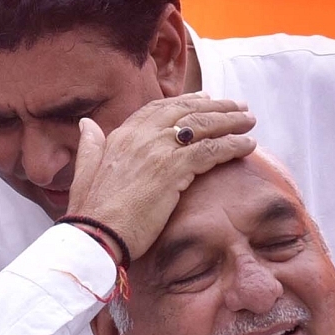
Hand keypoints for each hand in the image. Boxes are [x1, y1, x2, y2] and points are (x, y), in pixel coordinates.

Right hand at [66, 95, 254, 259]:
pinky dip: (232, 145)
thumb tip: (87, 123)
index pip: (159, 108)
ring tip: (249, 121)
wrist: (95, 236)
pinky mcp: (173, 170)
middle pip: (186, 111)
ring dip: (230, 121)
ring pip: (203, 126)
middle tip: (238, 106)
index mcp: (121, 135)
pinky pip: (211, 150)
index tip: (205, 99)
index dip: (185, 102)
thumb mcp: (84, 173)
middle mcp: (141, 136)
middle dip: (216, 106)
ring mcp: (158, 151)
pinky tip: (248, 145)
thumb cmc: (90, 214)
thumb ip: (90, 145)